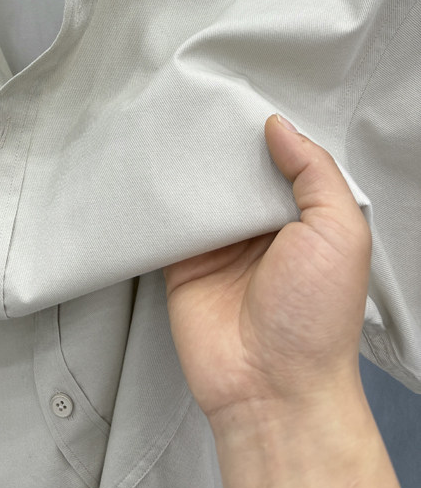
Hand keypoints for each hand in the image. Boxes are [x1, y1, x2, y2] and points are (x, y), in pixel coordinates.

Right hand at [162, 113, 371, 424]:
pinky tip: (149, 172)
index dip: (262, 132)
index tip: (237, 100)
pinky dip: (158, 201)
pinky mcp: (183, 262)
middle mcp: (261, 228)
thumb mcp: (339, 234)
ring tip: (167, 127)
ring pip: (200, 191)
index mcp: (303, 218)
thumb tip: (278, 126)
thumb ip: (315, 174)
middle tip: (195, 105)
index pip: (281, 160)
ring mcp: (220, 244)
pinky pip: (168, 222)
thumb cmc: (316, 319)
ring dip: (188, 167)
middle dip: (220, 144)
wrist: (270, 387)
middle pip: (235, 171)